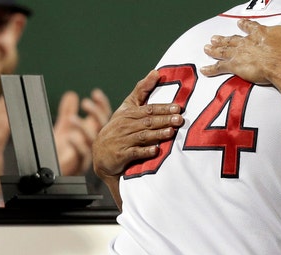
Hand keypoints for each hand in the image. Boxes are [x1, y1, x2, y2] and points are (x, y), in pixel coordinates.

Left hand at [54, 89, 111, 176]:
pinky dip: (77, 144)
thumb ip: (67, 111)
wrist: (52, 174)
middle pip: (103, 127)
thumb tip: (72, 95)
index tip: (96, 94)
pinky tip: (70, 137)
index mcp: (93, 133)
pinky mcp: (80, 164)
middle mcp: (94, 143)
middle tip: (86, 103)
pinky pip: (82, 154)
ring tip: (71, 118)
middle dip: (96, 114)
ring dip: (83, 128)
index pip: (103, 117)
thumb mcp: (63, 127)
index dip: (102, 105)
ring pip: (93, 140)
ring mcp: (89, 154)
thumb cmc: (60, 151)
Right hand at [92, 69, 183, 183]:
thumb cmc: (119, 128)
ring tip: (171, 132)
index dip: (163, 108)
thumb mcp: (127, 107)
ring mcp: (123, 140)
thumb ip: (141, 90)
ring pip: (143, 136)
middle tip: (179, 119)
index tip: (177, 107)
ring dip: (157, 134)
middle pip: (148, 121)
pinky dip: (145, 151)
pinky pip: (135, 152)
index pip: (148, 109)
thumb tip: (156, 72)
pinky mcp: (122, 154)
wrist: (101, 154)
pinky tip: (155, 150)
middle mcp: (126, 125)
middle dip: (164, 120)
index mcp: (129, 113)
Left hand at [201, 9, 280, 83]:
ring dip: (215, 49)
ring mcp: (240, 53)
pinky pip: (220, 67)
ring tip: (207, 48)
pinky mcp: (235, 65)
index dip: (245, 26)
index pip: (250, 27)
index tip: (240, 24)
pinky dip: (211, 69)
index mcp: (260, 33)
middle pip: (232, 40)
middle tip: (215, 38)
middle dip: (224, 39)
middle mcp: (247, 42)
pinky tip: (204, 70)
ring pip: (223, 50)